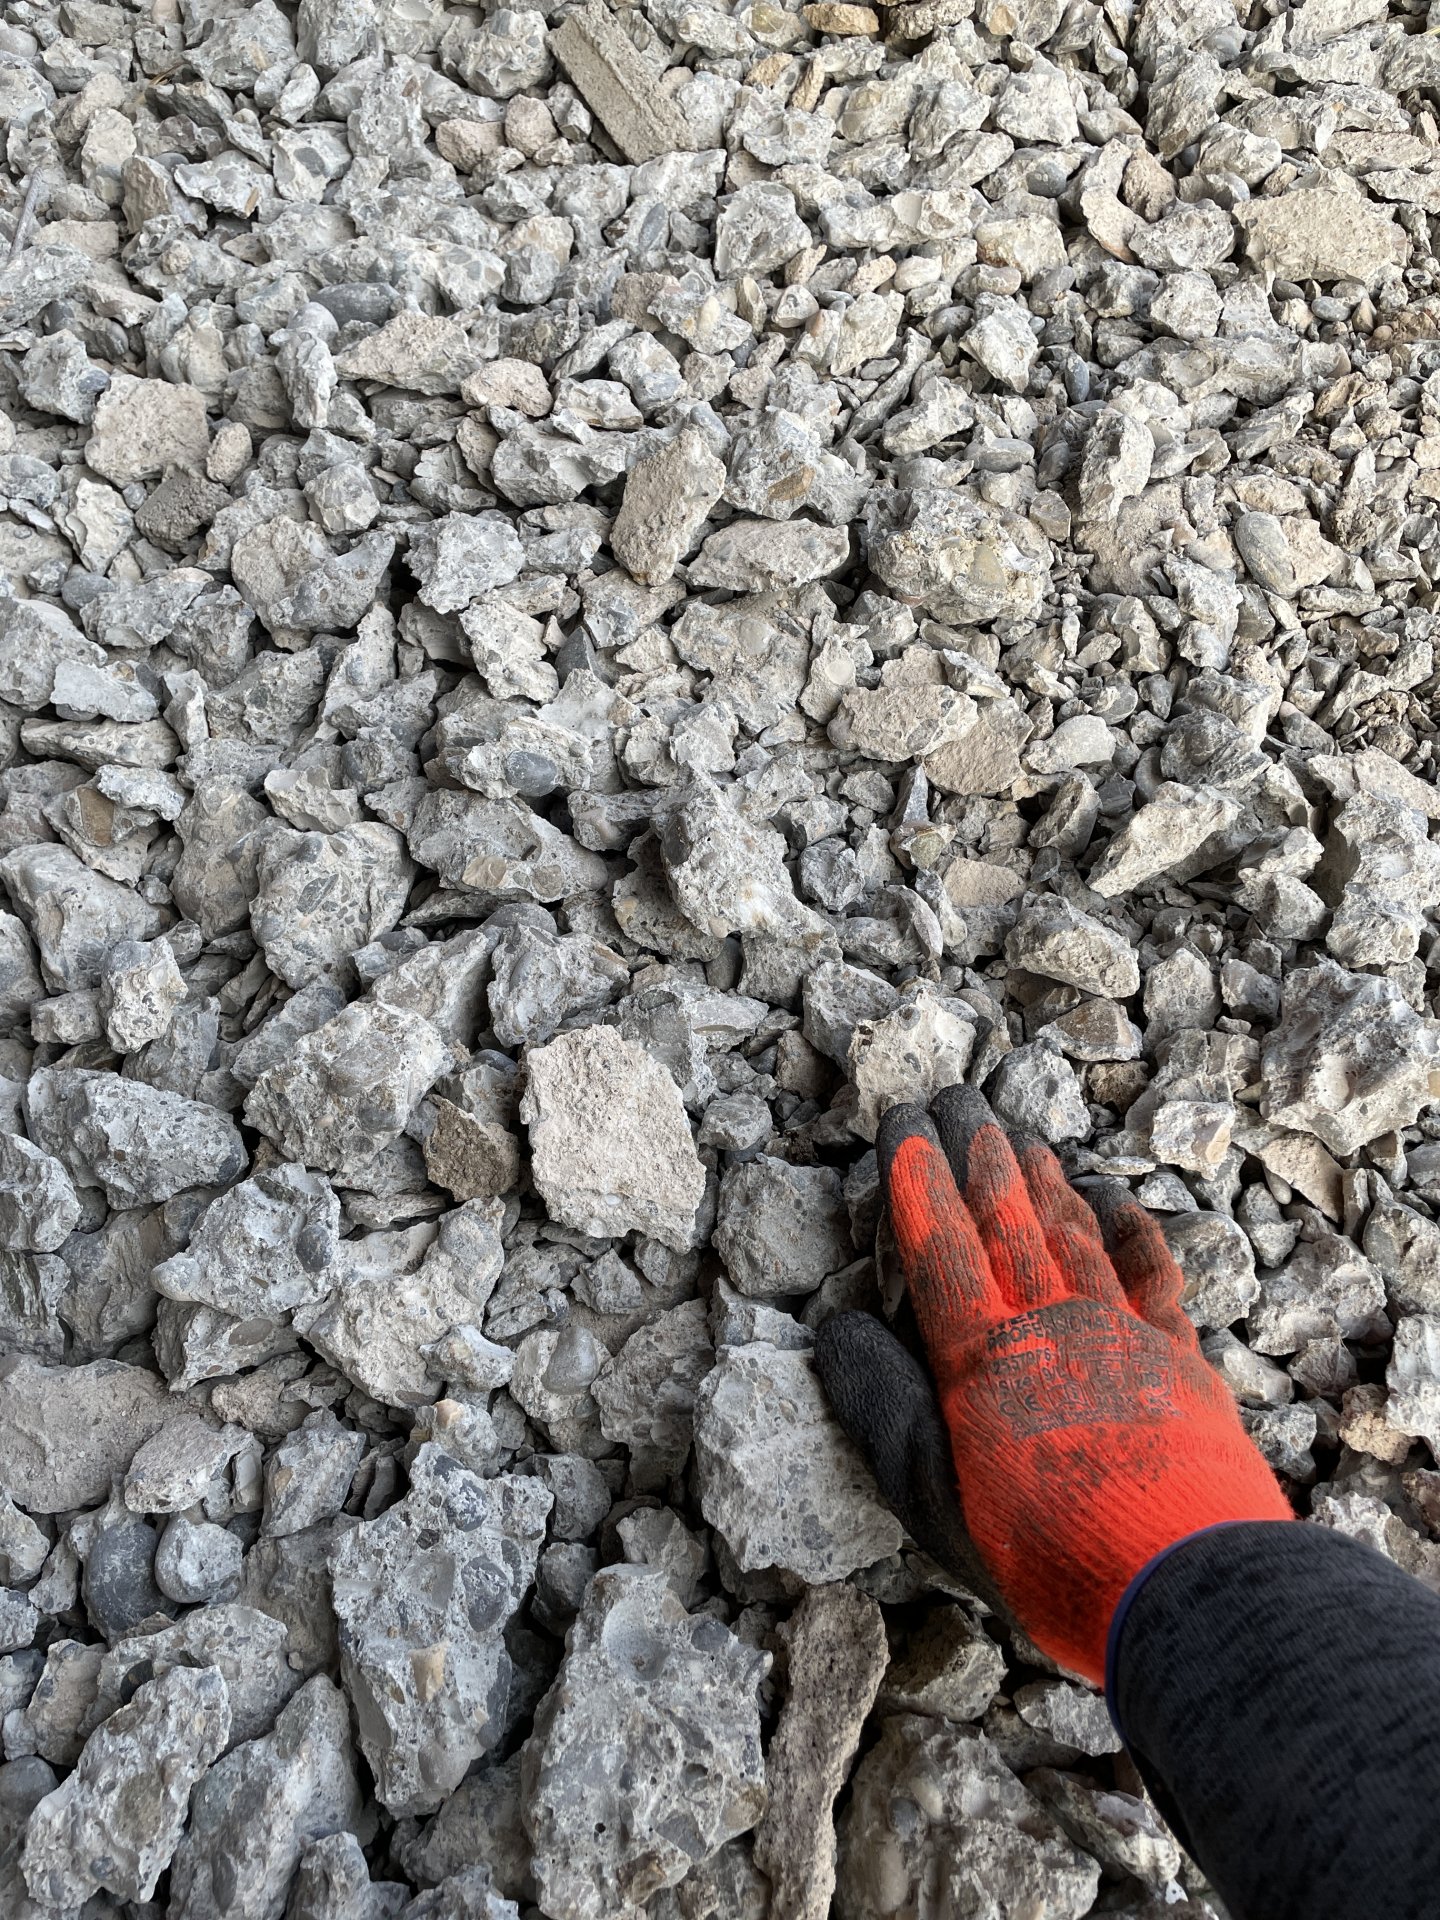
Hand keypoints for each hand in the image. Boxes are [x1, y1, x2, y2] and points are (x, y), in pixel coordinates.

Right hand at [816, 1085, 1291, 1683]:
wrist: (1186, 1586)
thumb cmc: (1044, 1556)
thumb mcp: (931, 1496)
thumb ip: (882, 1404)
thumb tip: (840, 1325)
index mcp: (981, 1355)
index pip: (939, 1243)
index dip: (916, 1179)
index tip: (901, 1124)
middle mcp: (1051, 1325)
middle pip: (1007, 1218)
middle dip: (977, 1152)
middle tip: (958, 1098)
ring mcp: (1123, 1335)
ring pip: (1074, 1232)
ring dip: (1045, 1179)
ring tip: (1022, 1135)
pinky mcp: (1181, 1360)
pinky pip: (1154, 1276)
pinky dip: (1134, 1233)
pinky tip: (1121, 1203)